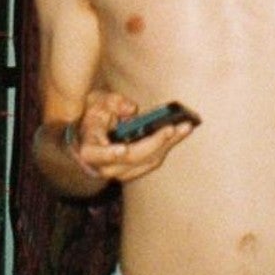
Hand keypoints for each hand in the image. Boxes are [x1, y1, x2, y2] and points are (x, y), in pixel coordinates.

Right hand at [67, 90, 197, 185]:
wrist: (91, 134)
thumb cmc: (94, 117)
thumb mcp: (98, 102)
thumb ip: (113, 102)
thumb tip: (131, 108)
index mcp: (89, 149)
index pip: (96, 154)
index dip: (108, 154)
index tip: (122, 149)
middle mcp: (105, 166)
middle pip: (132, 158)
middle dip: (155, 142)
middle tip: (172, 127)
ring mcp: (121, 172)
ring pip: (147, 161)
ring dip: (168, 144)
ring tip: (185, 127)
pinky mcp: (135, 171)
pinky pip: (153, 160)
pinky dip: (167, 145)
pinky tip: (180, 132)